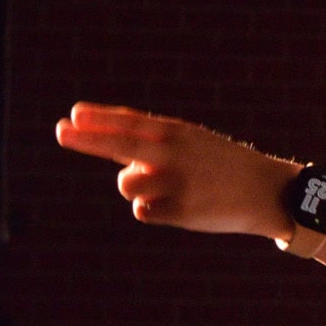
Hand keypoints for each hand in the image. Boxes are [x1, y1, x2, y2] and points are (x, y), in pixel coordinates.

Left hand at [55, 103, 297, 240]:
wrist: (265, 192)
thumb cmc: (221, 164)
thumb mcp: (191, 143)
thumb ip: (148, 143)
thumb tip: (98, 140)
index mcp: (177, 133)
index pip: (131, 122)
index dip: (100, 119)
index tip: (74, 114)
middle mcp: (175, 154)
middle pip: (120, 144)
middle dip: (86, 139)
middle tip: (61, 131)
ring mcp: (176, 182)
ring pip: (127, 184)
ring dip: (135, 187)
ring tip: (165, 188)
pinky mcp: (179, 211)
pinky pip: (142, 210)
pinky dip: (153, 210)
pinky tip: (180, 206)